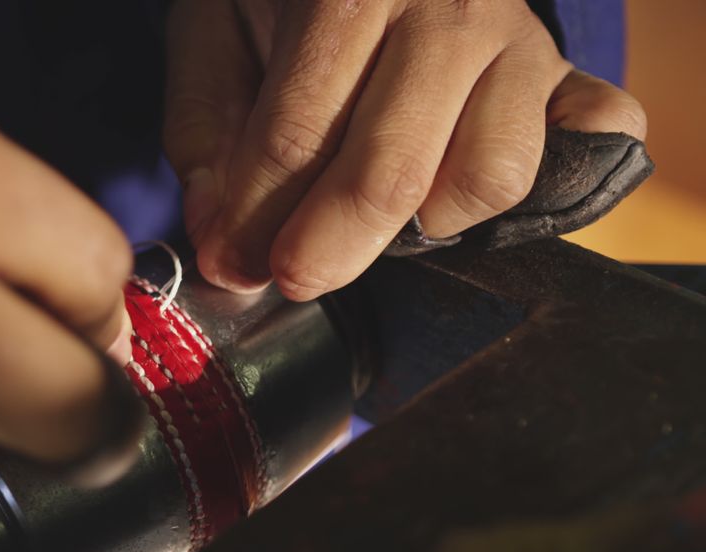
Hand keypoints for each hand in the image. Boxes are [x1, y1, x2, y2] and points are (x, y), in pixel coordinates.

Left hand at [164, 0, 647, 299]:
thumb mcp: (216, 34)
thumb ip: (205, 131)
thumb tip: (219, 242)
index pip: (295, 135)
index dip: (256, 219)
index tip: (231, 265)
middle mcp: (450, 9)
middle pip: (392, 169)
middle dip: (330, 247)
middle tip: (292, 278)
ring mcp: (521, 42)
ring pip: (492, 175)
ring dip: (430, 224)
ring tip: (385, 217)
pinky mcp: (570, 74)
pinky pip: (593, 144)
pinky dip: (552, 190)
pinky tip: (475, 195)